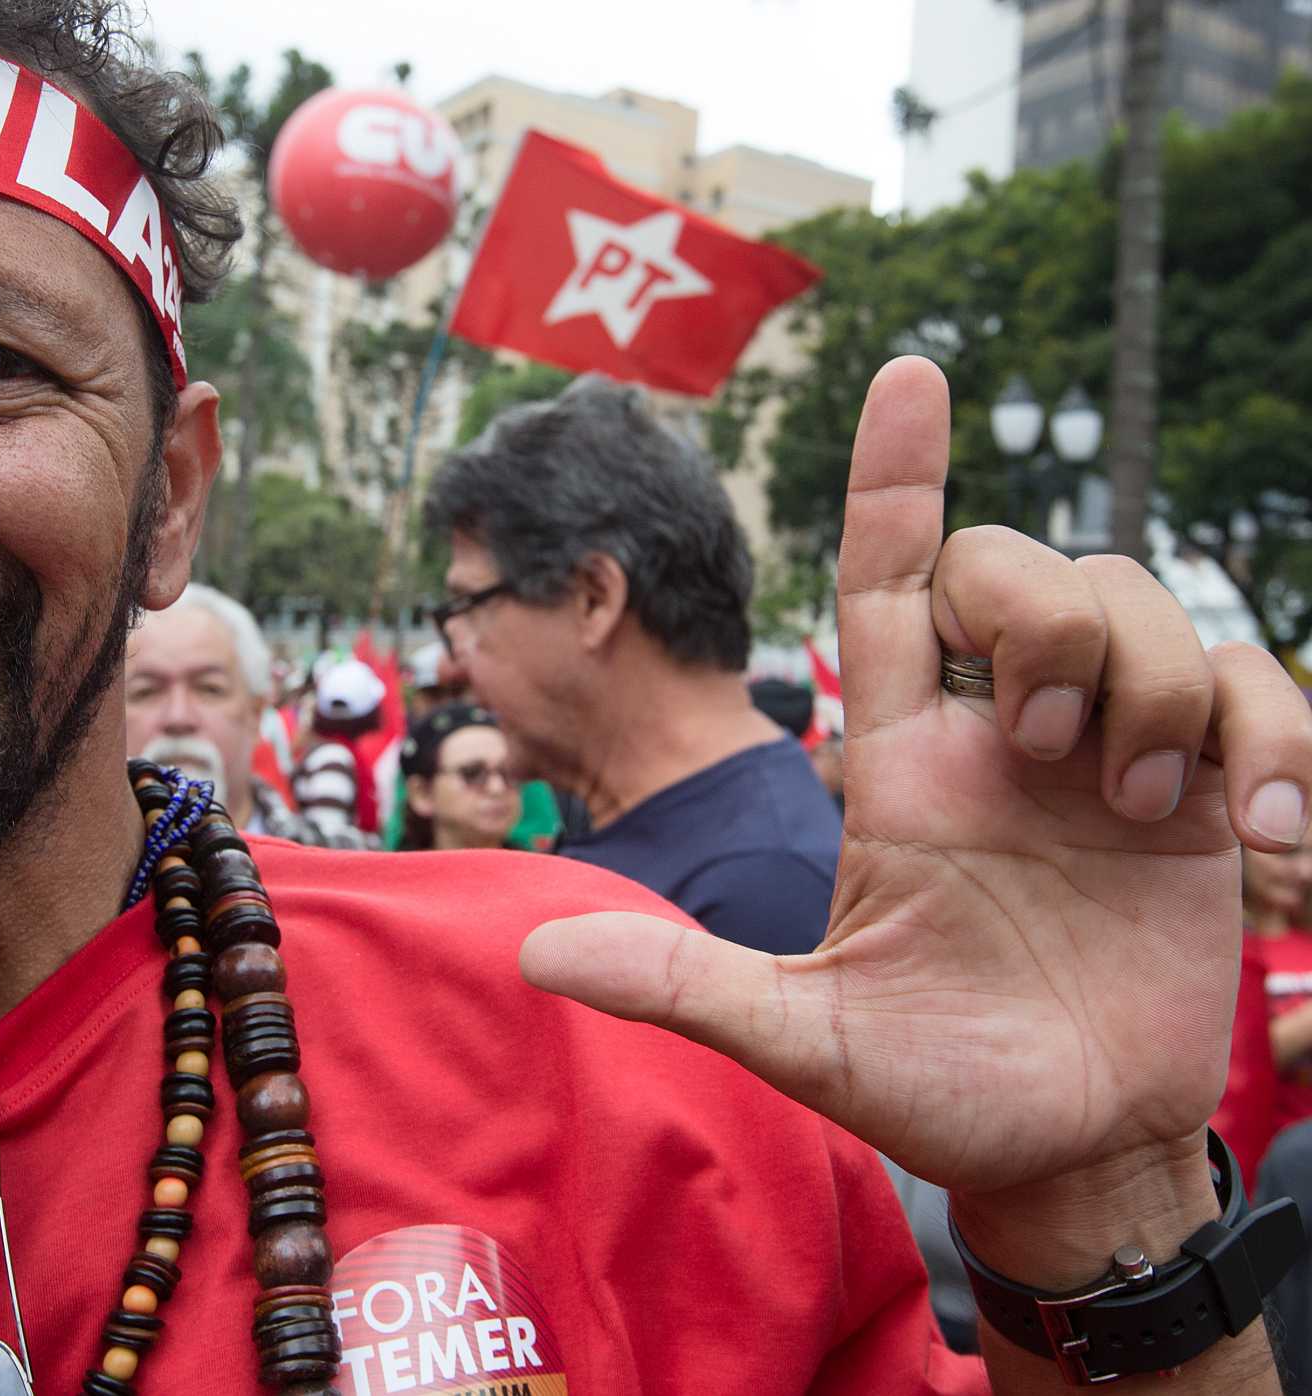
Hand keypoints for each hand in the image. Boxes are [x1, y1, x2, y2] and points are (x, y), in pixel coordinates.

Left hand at [523, 357, 1311, 1203]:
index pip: (888, 578)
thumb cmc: (932, 1090)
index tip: (908, 370)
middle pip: (1024, 565)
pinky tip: (1266, 839)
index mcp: (900, 762)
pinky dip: (1275, 740)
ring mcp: (1107, 757)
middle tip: (1055, 743)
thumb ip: (687, 986)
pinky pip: (1259, 691)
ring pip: (1144, 605)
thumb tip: (533, 953)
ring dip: (1162, 687)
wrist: (1069, 1152)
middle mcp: (999, 736)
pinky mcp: (1205, 797)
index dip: (894, 476)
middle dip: (1050, 616)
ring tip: (1150, 812)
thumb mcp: (807, 1037)